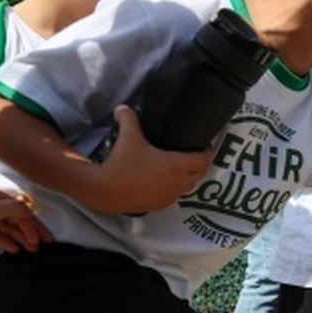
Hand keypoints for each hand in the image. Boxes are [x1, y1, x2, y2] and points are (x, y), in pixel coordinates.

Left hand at [0, 191, 51, 252]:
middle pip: (19, 221)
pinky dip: (7, 242)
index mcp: (0, 199)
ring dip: (21, 239)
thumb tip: (32, 213)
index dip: (35, 225)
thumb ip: (15, 209)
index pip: (24, 212)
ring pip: (10, 229)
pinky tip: (14, 250)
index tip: (42, 240)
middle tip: (43, 247)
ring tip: (31, 251)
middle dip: (32, 233)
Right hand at [93, 106, 214, 213]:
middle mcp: (178, 183)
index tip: (204, 146)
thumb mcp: (128, 136)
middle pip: (199, 174)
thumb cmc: (121, 162)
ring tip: (181, 167)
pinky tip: (165, 181)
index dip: (207, 152)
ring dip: (188, 178)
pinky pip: (174, 196)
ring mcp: (169, 197)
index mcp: (177, 166)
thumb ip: (128, 118)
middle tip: (194, 154)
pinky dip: (174, 188)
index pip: (203, 160)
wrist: (104, 190)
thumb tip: (123, 107)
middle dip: (200, 165)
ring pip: (188, 187)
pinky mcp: (159, 205)